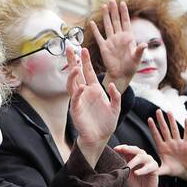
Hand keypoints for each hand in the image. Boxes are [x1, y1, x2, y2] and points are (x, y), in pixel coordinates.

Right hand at [66, 46, 120, 164]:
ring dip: (73, 75)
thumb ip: (115, 96)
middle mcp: (85, 93)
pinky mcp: (76, 110)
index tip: (83, 48)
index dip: (85, 60)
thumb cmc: (107, 123)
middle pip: (76, 74)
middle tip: (69, 49)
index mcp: (95, 90)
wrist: (100, 138)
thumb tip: (112, 85)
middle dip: (73, 61)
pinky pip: (76, 99)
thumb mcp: (116, 108)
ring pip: (72, 84)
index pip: (88, 72)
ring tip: (76, 67)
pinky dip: (78, 92)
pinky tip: (82, 87)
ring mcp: (79, 100)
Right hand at [87, 0, 144, 92]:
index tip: (122, 3)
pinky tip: (92, 22)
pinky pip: (99, 37)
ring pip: (108, 26)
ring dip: (106, 16)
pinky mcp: (104, 47)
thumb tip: (144, 44)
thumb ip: (140, 51)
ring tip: (104, 6)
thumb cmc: (131, 67)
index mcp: (128, 38)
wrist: (121, 75)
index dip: (124, 12)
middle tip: (111, 0)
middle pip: (116, 21)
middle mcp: (119, 37)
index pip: (125, 22)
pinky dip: (95, 30)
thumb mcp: (137, 59)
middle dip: (114, 10)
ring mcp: (111, 41)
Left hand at [112, 145, 160, 186]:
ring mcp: (149, 161)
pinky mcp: (155, 168)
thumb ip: (122, 166)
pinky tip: (137, 173)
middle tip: (123, 150)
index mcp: (132, 157)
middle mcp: (141, 157)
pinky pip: (150, 167)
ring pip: (142, 156)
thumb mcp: (125, 174)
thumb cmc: (133, 183)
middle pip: (136, 149)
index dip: (122, 148)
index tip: (115, 149)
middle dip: (128, 149)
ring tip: (128, 167)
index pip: (128, 149)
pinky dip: (143, 170)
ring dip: (134, 161)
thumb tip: (114, 159)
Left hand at [149, 109, 186, 182]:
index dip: (153, 128)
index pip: (156, 136)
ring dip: (172, 120)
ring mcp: (178, 143)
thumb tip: (148, 172)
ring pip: (174, 129)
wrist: (186, 170)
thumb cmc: (174, 169)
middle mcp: (169, 143)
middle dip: (161, 120)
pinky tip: (186, 119)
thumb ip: (157, 170)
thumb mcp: (164, 170)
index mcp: (162, 148)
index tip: (149, 119)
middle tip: (157, 110)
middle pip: (164, 129)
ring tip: (169, 111)